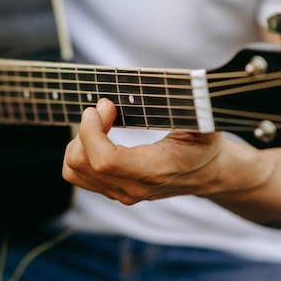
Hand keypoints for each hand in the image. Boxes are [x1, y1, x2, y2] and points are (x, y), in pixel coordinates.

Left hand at [62, 98, 266, 204]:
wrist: (206, 172)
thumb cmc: (204, 144)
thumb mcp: (206, 121)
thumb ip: (193, 107)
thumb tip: (184, 87)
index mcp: (155, 171)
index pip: (105, 161)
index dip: (92, 131)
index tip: (102, 106)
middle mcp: (134, 188)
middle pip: (81, 164)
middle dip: (85, 129)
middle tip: (106, 107)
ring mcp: (122, 193)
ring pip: (74, 170)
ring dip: (81, 139)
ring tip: (102, 120)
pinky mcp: (113, 190)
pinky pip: (79, 173)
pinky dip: (82, 149)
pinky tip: (101, 133)